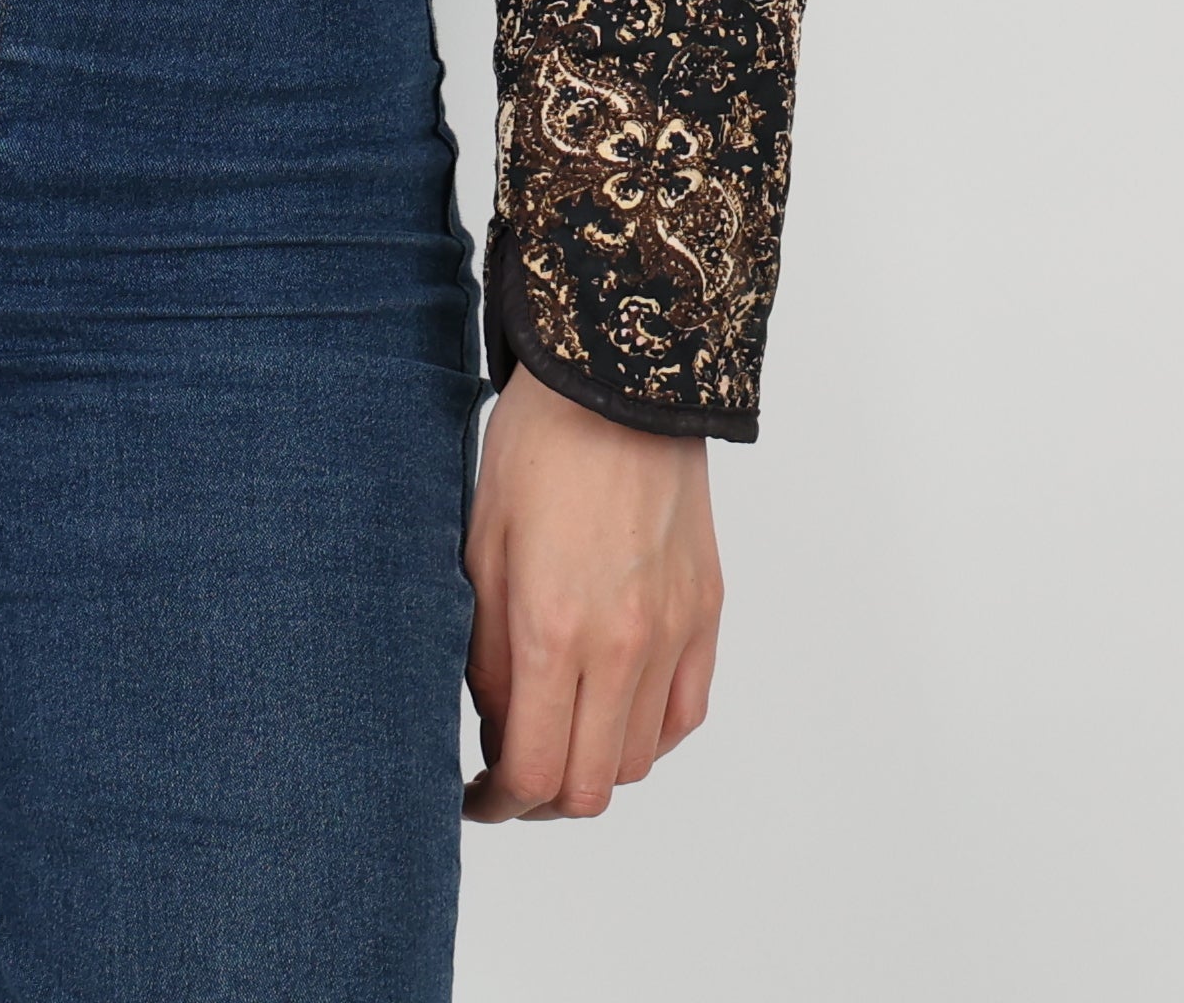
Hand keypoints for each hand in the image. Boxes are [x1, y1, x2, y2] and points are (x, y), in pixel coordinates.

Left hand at [461, 368, 720, 819]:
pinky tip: (613, 707)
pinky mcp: (707, 613)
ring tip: (559, 732)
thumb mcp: (479, 546)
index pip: (533, 770)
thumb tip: (495, 725)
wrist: (619, 379)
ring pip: (641, 761)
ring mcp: (674, 633)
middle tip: (510, 777)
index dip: (498, 803)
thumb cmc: (537, 448)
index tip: (476, 798)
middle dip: (541, 800)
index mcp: (551, 627)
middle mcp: (621, 645)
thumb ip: (486, 652)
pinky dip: (648, 734)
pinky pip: (685, 715)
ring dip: (596, 766)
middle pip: (591, 786)